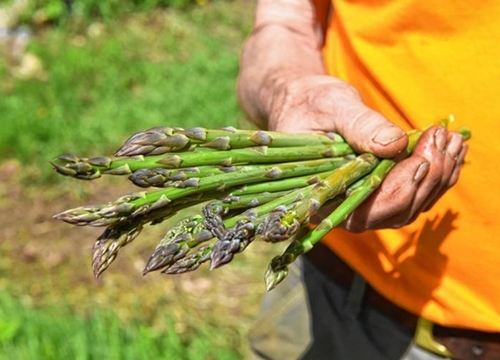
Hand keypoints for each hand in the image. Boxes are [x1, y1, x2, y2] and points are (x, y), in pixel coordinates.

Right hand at [268, 75, 467, 230]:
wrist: (307, 105)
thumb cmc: (310, 104)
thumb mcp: (332, 107)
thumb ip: (360, 126)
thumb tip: (394, 144)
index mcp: (321, 196)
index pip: (365, 211)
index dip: (398, 189)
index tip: (422, 156)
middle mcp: (343, 207)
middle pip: (394, 211)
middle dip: (426, 178)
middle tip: (442, 139)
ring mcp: (364, 202)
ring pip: (410, 205)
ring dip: (437, 176)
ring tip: (451, 140)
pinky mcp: (380, 191)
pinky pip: (414, 192)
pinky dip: (436, 172)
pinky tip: (448, 147)